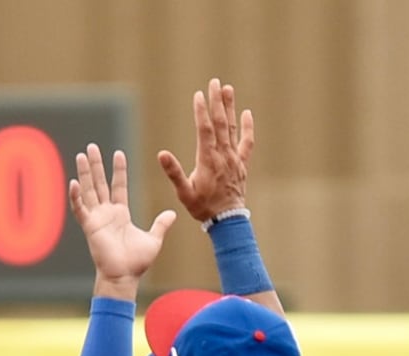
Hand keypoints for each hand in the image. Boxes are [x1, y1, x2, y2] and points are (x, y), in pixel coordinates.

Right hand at [73, 146, 175, 297]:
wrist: (125, 277)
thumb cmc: (137, 262)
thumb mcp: (153, 239)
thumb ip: (161, 225)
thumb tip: (172, 214)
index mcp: (120, 214)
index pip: (118, 186)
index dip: (118, 170)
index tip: (118, 153)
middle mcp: (106, 213)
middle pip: (100, 183)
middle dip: (96, 165)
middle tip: (91, 147)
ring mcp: (96, 219)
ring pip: (88, 191)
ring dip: (84, 173)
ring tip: (81, 155)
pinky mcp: (89, 227)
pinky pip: (80, 209)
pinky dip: (76, 197)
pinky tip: (73, 183)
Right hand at [156, 77, 254, 222]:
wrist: (227, 221)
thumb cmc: (203, 208)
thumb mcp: (184, 192)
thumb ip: (174, 173)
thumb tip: (161, 154)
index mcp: (208, 160)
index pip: (205, 130)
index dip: (202, 111)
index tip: (199, 94)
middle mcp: (223, 155)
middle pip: (220, 123)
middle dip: (216, 101)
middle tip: (215, 82)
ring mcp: (234, 158)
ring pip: (232, 128)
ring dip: (230, 108)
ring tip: (228, 89)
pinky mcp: (241, 164)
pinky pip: (246, 142)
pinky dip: (247, 128)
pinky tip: (246, 113)